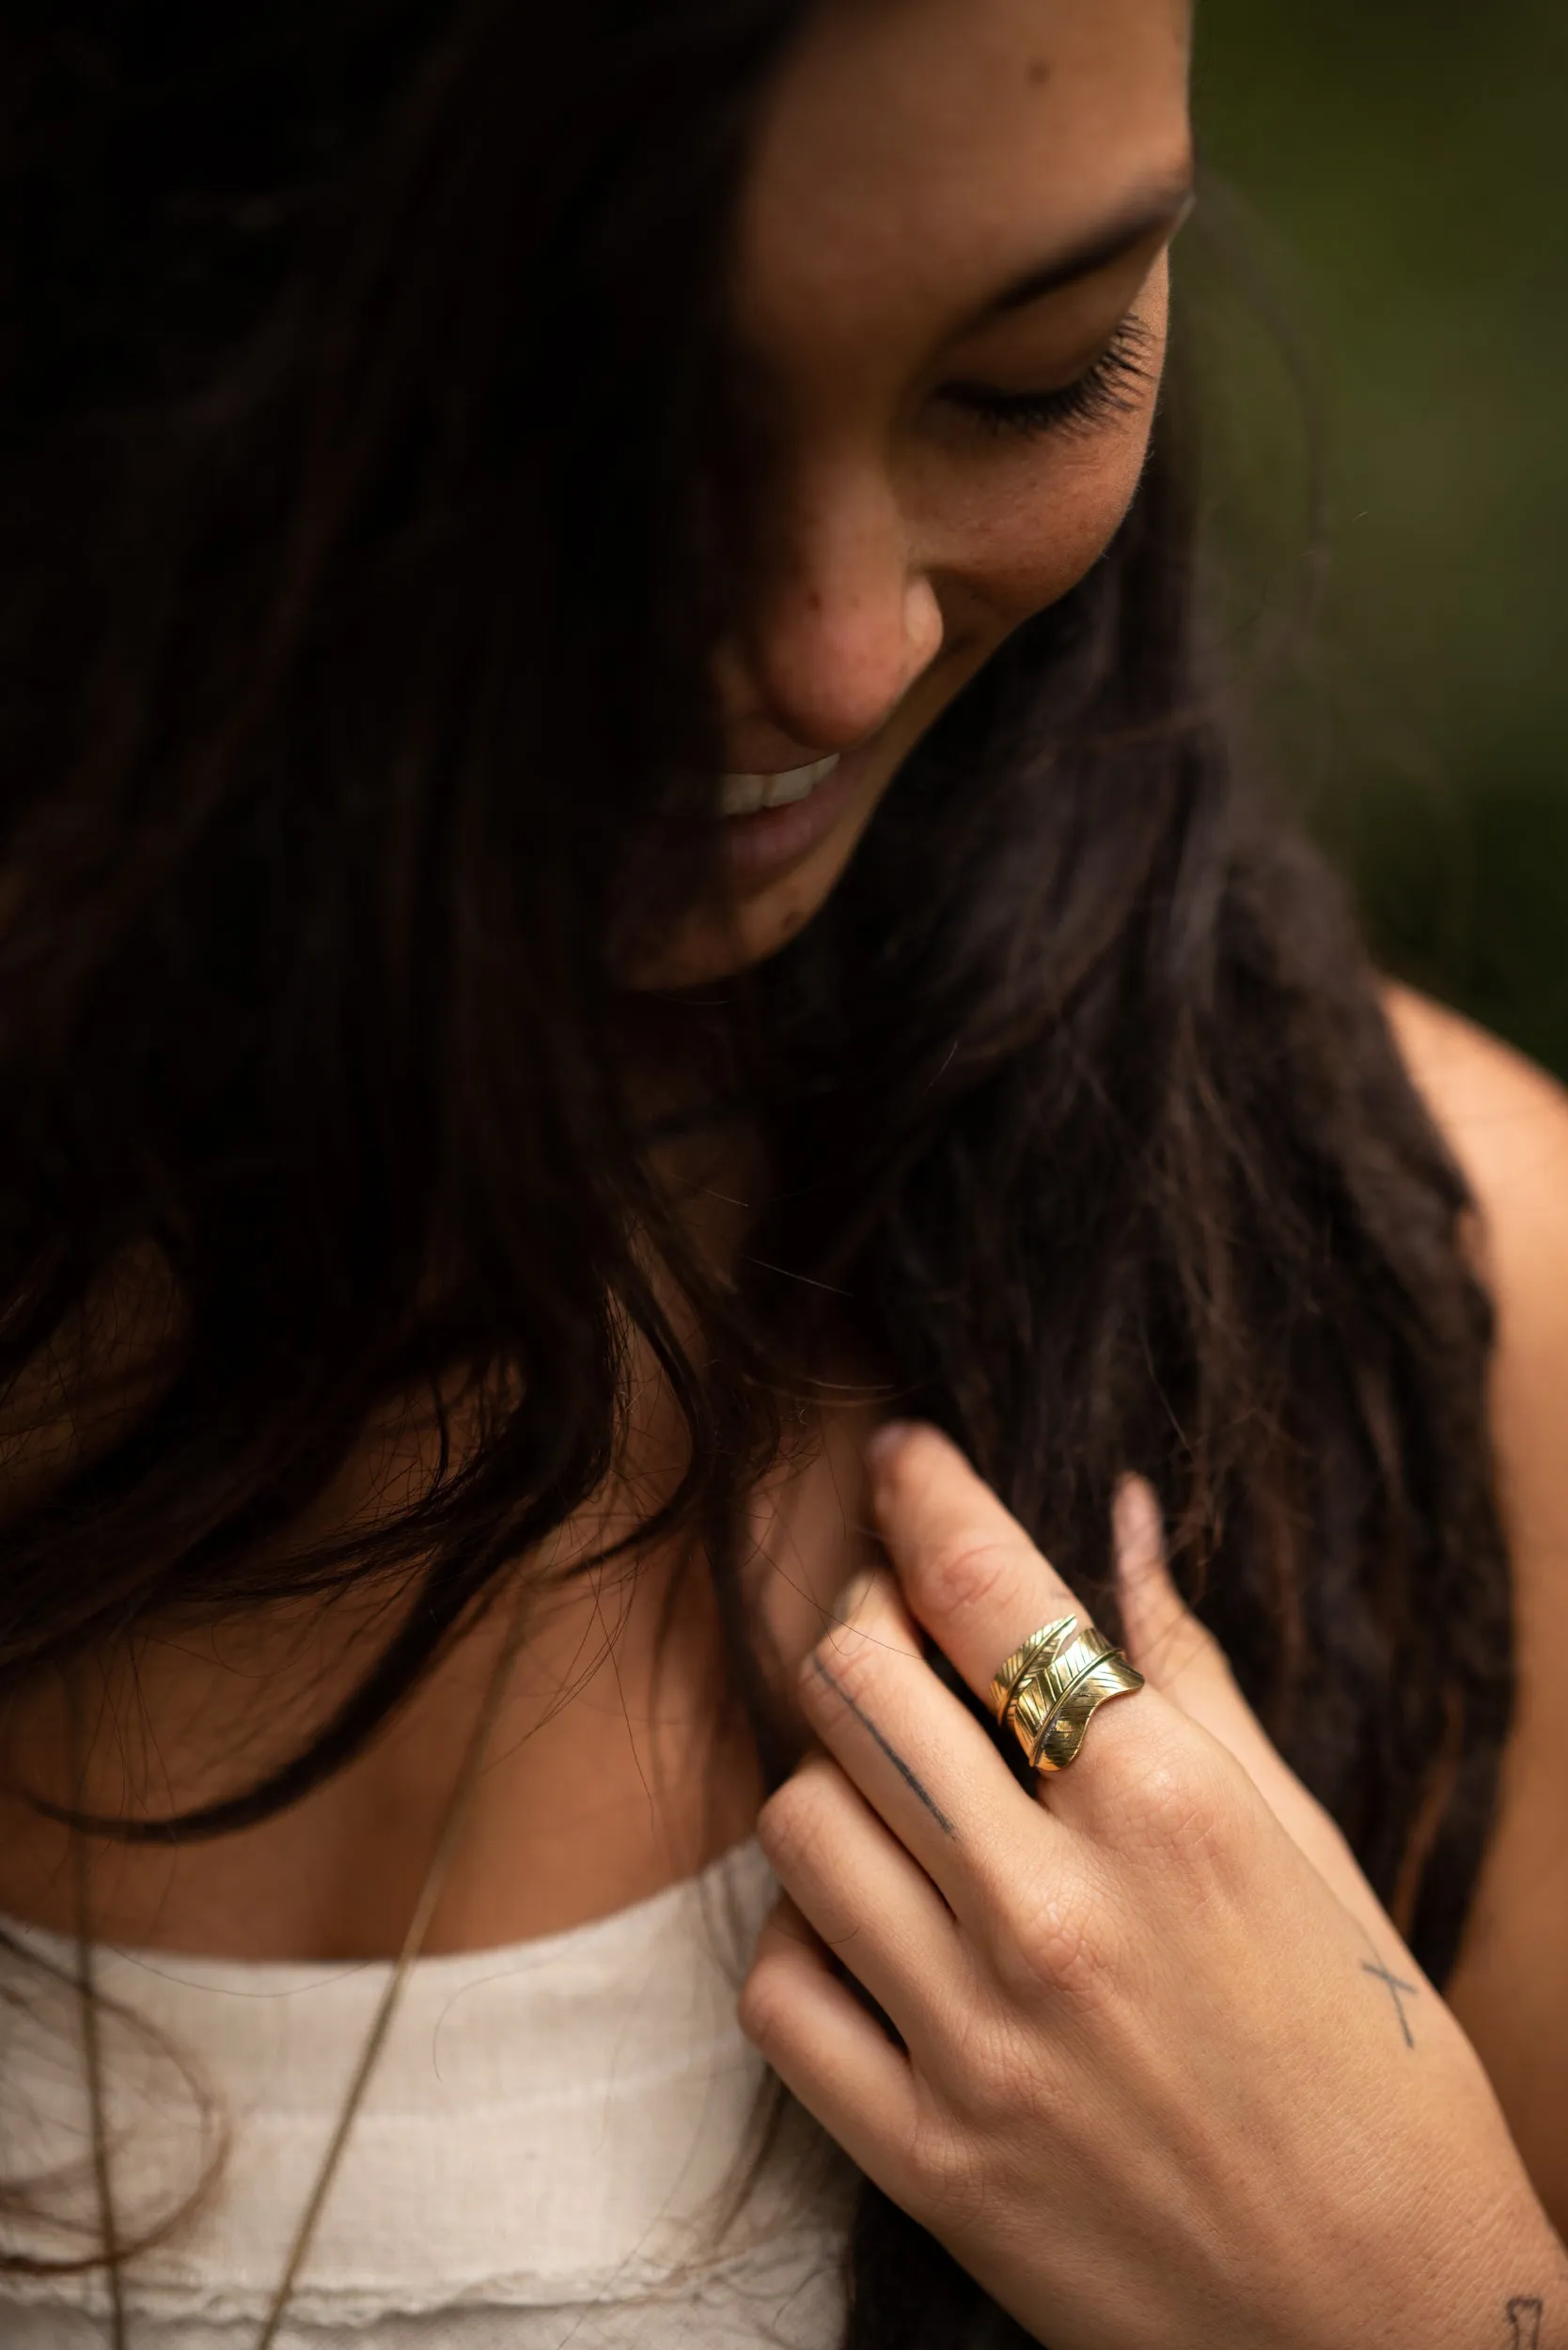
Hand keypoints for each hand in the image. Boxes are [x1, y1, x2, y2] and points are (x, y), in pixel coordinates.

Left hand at [737, 1425, 1567, 2349]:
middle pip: (858, 1677)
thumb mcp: (1308, 1850)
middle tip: (897, 1630)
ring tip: (902, 1803)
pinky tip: (875, 1936)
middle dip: (866, 1622)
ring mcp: (978, 2037)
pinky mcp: (925, 2156)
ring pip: (798, 1817)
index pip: (989, 1588)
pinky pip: (780, 1989)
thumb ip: (1193, 1677)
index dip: (924, 1491)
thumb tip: (1123, 1519)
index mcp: (1168, 1807)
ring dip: (837, 1784)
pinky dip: (809, 1943)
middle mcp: (1056, 1906)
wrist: (1390, 2331)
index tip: (898, 1456)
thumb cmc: (1376, 2069)